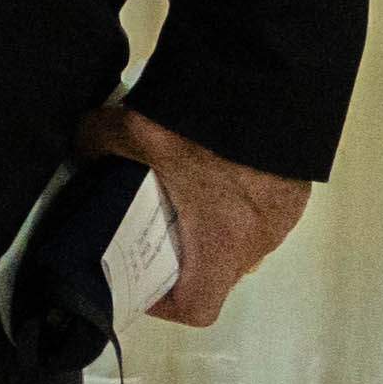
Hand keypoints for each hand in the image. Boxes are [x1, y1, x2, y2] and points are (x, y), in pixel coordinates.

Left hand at [81, 105, 312, 327]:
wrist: (274, 76)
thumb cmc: (209, 120)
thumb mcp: (135, 130)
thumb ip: (99, 144)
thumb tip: (83, 145)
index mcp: (223, 240)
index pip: (198, 307)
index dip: (164, 304)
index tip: (142, 280)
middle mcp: (260, 237)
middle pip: (217, 273)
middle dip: (182, 258)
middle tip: (152, 228)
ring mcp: (285, 213)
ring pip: (240, 241)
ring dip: (210, 229)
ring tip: (181, 194)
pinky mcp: (298, 187)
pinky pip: (260, 211)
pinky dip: (234, 202)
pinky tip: (213, 168)